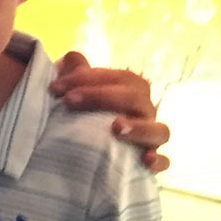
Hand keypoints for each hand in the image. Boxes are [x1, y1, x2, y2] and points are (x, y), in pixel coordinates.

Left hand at [50, 50, 170, 171]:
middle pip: (136, 98)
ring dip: (140, 127)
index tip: (56, 87)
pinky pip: (163, 162)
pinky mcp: (149, 164)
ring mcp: (151, 138)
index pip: (120, 77)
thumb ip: (78, 76)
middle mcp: (145, 112)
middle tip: (69, 100)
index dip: (87, 78)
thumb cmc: (88, 117)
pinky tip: (145, 160)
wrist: (92, 155)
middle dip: (101, 96)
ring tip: (116, 128)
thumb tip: (71, 56)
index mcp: (132, 92)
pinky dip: (158, 160)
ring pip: (160, 130)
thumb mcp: (80, 95)